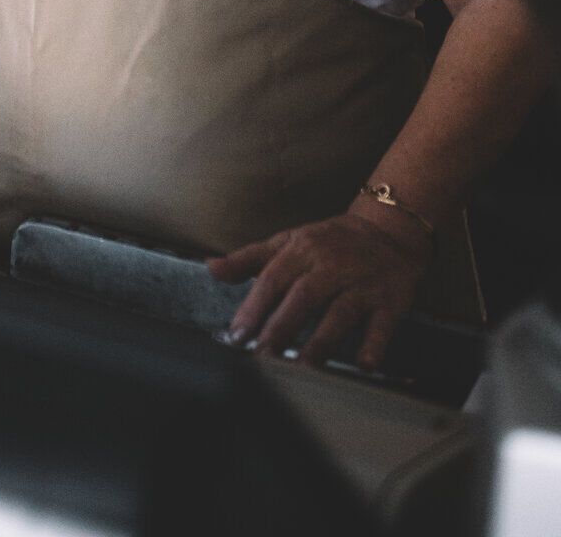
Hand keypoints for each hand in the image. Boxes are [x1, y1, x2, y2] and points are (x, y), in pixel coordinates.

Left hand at [208, 211, 429, 369]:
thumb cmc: (329, 242)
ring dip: (321, 342)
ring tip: (302, 368)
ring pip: (340, 313)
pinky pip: (383, 324)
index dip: (254, 306)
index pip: (273, 279)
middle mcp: (332, 265)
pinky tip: (364, 364)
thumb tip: (211, 267)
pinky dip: (375, 344)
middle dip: (281, 328)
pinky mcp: (390, 301)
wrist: (388, 232)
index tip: (237, 334)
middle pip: (304, 297)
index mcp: (303, 249)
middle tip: (263, 357)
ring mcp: (362, 284)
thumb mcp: (288, 242)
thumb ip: (249, 259)